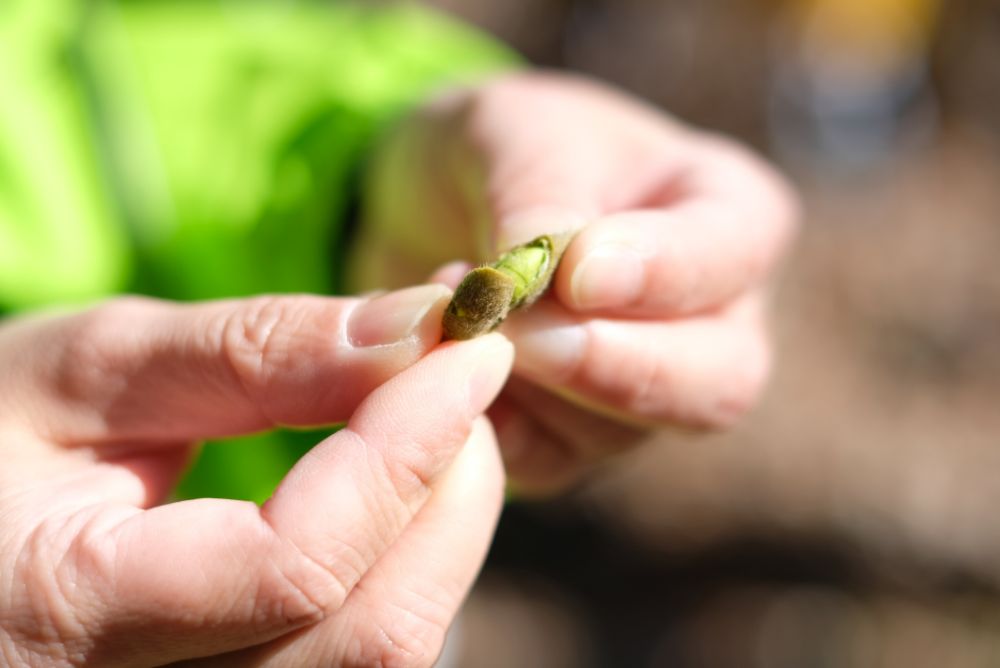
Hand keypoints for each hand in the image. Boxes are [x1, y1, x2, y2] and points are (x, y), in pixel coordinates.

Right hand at [0, 289, 512, 665]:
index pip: (301, 564)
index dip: (411, 446)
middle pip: (374, 633)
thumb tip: (416, 328)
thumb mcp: (90, 370)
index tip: (472, 347)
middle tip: (465, 373)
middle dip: (453, 487)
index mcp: (71, 618)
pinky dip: (411, 565)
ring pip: (387, 655)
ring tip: (435, 419)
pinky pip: (364, 657)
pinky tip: (399, 490)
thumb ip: (254, 353)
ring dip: (444, 526)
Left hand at [350, 71, 798, 491]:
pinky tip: (444, 363)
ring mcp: (647, 390)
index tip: (576, 274)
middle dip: (611, 365)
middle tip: (520, 333)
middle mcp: (711, 320)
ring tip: (455, 310)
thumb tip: (546, 284)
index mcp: (731, 217)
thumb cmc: (504, 148)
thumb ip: (542, 197)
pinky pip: (549, 461)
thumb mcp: (516, 133)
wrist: (437, 202)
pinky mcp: (576, 439)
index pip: (732, 259)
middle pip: (718, 384)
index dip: (661, 275)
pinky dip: (492, 422)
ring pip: (623, 432)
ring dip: (528, 381)